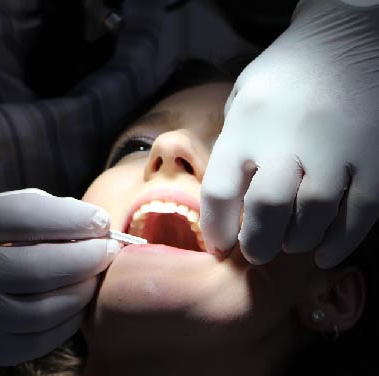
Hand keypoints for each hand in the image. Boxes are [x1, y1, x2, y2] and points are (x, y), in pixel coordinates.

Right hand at [0, 189, 118, 368]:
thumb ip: (22, 206)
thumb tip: (80, 217)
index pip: (32, 216)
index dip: (77, 218)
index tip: (100, 220)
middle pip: (47, 267)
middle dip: (91, 255)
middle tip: (110, 247)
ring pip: (49, 308)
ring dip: (85, 288)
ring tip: (97, 273)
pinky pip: (40, 339)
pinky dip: (68, 321)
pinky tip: (77, 303)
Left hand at [200, 0, 378, 267]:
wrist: (351, 39)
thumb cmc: (286, 74)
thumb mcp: (244, 97)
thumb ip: (234, 143)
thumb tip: (228, 198)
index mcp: (247, 124)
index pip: (219, 190)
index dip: (216, 228)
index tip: (220, 245)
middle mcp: (288, 138)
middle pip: (266, 208)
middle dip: (257, 243)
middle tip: (255, 253)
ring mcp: (337, 148)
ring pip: (314, 216)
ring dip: (297, 241)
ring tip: (288, 244)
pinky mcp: (376, 157)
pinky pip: (361, 213)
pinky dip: (341, 241)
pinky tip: (324, 252)